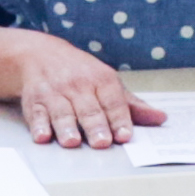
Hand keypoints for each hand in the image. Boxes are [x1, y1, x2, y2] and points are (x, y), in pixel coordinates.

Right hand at [3, 32, 162, 150]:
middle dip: (95, 125)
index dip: (120, 119)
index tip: (125, 135)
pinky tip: (42, 136)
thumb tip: (160, 118)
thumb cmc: (79, 73)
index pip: (113, 101)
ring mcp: (55, 92)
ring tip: (72, 141)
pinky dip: (38, 125)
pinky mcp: (34, 100)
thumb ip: (131, 105)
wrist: (39, 54)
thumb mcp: (106, 82)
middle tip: (102, 142)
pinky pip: (36, 113)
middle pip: (89, 108)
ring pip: (62, 112)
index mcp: (101, 80)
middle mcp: (78, 85)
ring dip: (67, 127)